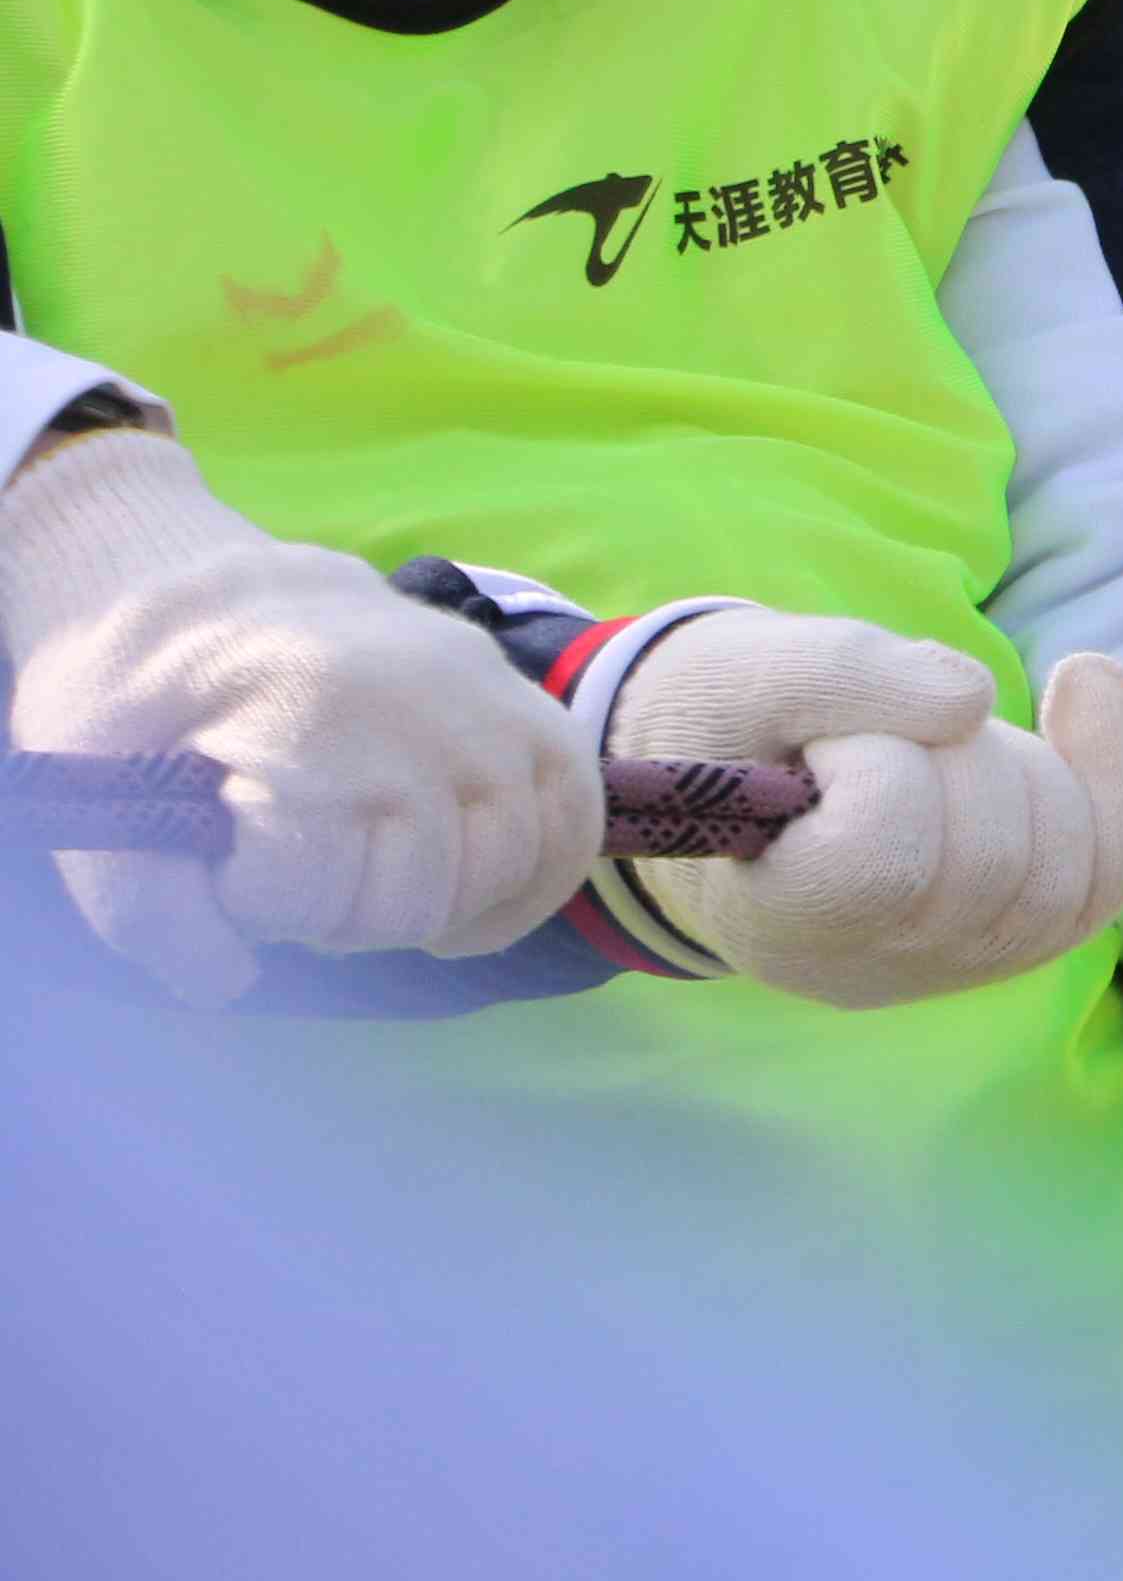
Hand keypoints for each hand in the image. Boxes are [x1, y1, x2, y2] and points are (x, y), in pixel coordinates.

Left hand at [0, 424, 600, 1000]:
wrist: (222, 599)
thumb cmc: (149, 700)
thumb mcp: (91, 784)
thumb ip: (143, 904)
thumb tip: (229, 981)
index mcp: (308, 705)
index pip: (313, 882)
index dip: (256, 902)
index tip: (221, 861)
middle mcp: (426, 700)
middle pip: (420, 889)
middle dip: (345, 916)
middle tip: (294, 880)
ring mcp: (492, 699)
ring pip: (511, 862)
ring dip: (437, 907)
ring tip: (372, 894)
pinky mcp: (532, 710)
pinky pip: (574, 821)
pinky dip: (533, 884)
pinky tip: (467, 915)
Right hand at [611, 616, 1122, 1008]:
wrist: (736, 762)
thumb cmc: (733, 718)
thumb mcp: (750, 670)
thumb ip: (843, 674)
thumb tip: (974, 698)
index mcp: (778, 919)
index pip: (883, 856)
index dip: (883, 763)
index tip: (829, 741)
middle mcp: (876, 967)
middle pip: (998, 860)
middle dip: (965, 755)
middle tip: (888, 730)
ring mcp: (958, 963)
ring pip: (1077, 866)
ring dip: (1034, 763)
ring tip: (948, 733)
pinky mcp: (1021, 932)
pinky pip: (1114, 863)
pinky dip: (1113, 767)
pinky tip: (1081, 687)